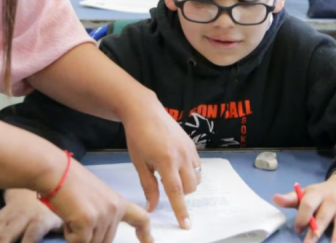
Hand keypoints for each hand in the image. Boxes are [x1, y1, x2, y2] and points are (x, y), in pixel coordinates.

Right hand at [0, 189, 61, 242]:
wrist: (37, 187)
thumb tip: (72, 239)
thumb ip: (63, 234)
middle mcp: (22, 217)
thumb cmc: (53, 210)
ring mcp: (7, 217)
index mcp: (41, 219)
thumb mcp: (62, 220)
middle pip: (6, 235)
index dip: (29, 242)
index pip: (34, 232)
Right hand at [45, 156, 152, 242]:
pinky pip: (78, 242)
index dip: (145, 233)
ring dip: (78, 235)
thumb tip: (100, 233)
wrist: (56, 171)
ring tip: (72, 211)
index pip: (140, 218)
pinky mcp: (88, 221)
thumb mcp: (96, 196)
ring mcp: (103, 215)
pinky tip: (67, 215)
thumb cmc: (69, 182)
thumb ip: (103, 213)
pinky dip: (69, 234)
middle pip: (106, 241)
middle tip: (77, 215)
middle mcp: (114, 209)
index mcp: (118, 201)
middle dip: (89, 236)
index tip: (150, 242)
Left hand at [122, 99, 201, 229]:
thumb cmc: (138, 136)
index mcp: (166, 161)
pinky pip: (197, 166)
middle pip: (190, 187)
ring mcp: (189, 149)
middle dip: (181, 194)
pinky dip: (190, 171)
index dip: (181, 210)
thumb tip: (153, 207)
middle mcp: (182, 156)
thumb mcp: (139, 163)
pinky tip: (176, 164)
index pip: (176, 192)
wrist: (145, 110)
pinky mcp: (192, 144)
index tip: (186, 224)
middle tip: (164, 183)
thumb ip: (148, 186)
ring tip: (170, 173)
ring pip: (196, 178)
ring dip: (186, 183)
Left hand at [273, 172, 335, 242]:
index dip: (302, 217)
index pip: (309, 204)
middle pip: (324, 216)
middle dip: (316, 231)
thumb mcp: (307, 193)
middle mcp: (333, 200)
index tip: (297, 229)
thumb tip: (275, 198)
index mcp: (318, 193)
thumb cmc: (321, 194)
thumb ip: (291, 198)